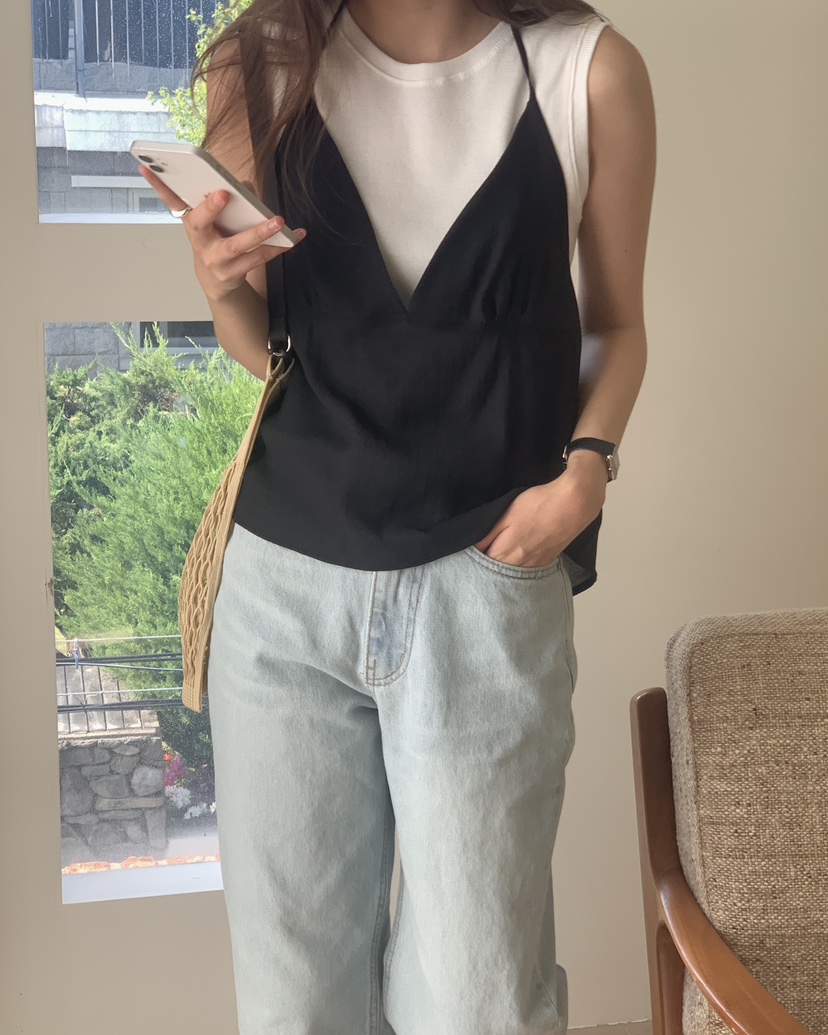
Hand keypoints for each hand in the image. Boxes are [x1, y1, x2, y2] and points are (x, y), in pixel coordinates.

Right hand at [137, 165, 305, 302]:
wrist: (217, 280)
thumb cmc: (217, 238)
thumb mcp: (215, 218)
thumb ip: (228, 196)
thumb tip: (244, 185)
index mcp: (190, 220)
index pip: (169, 198)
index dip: (156, 183)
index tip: (147, 166)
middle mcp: (198, 239)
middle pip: (200, 223)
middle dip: (210, 208)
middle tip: (222, 194)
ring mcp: (214, 259)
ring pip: (237, 245)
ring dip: (259, 232)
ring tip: (278, 220)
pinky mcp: (232, 274)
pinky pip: (258, 259)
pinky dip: (280, 247)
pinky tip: (296, 236)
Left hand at [474, 451, 607, 566]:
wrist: (574, 503)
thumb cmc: (538, 505)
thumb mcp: (505, 514)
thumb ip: (486, 535)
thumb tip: (471, 550)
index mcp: (506, 553)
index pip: (481, 568)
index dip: (471, 563)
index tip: (464, 558)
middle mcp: (520, 565)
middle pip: (496, 575)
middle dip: (484, 571)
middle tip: (477, 561)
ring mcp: (536, 564)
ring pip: (511, 575)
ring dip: (501, 571)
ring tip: (494, 561)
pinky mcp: (547, 560)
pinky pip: (527, 571)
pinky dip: (517, 569)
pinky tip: (515, 561)